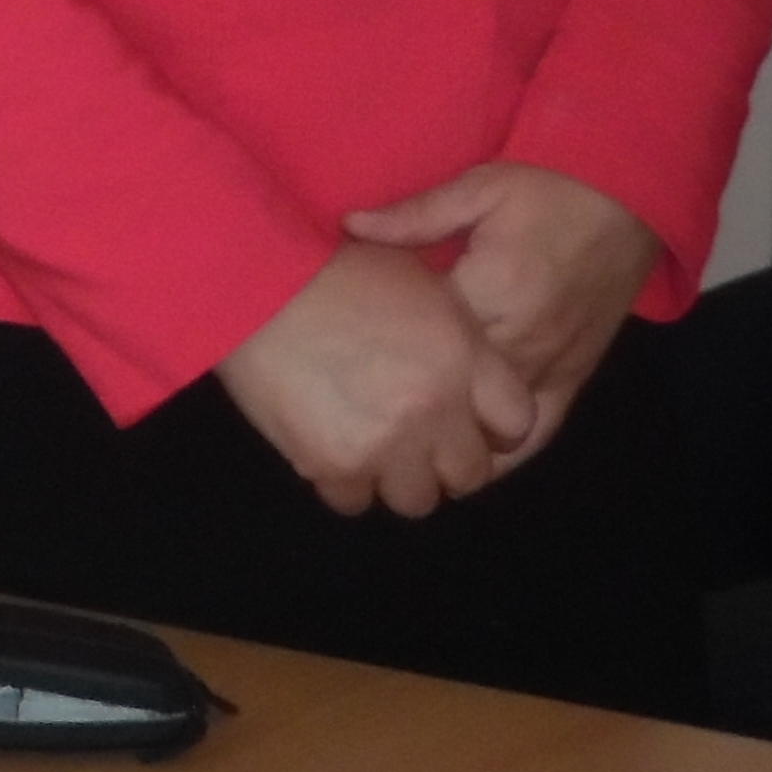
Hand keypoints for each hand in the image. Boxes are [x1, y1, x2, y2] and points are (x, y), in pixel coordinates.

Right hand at [214, 243, 537, 518]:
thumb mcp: (422, 283)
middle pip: (469, 475)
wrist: (256, 282)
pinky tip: (328, 442)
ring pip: (416, 499)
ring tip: (371, 443)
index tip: (469, 421)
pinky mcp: (335, 465)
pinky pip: (355, 502)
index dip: (493, 426)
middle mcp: (435, 409)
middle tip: (417, 439)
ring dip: (397, 477)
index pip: (516, 423)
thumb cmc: (337, 269)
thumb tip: (470, 378)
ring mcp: (386, 444)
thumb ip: (460, 339)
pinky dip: (344, 480)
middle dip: (447, 461)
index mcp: (463, 358)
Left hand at [341, 162, 660, 456]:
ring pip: (492, 426)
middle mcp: (522, 341)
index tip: (341, 358)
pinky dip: (506, 454)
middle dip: (409, 406)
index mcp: (491, 292)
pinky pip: (540, 431)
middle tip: (359, 415)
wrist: (629, 200)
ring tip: (406, 454)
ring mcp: (551, 366)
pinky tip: (470, 465)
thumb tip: (349, 225)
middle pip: (453, 393)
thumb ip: (416, 215)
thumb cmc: (549, 189)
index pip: (423, 339)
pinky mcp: (575, 377)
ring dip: (452, 440)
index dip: (379, 351)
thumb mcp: (480, 187)